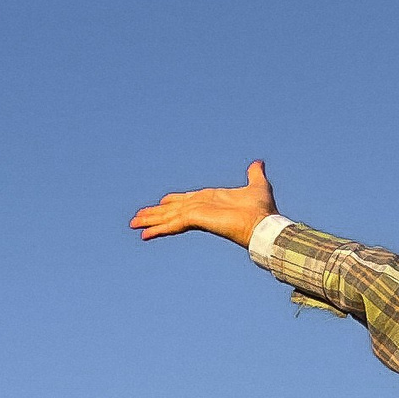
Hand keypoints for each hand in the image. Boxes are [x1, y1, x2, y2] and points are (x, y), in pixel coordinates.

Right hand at [130, 158, 277, 247]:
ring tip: (134, 225)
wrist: (264, 224)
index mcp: (210, 200)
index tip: (161, 203)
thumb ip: (254, 174)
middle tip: (137, 219)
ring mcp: (197, 215)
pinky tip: (145, 234)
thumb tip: (258, 163)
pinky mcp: (196, 220)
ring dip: (151, 221)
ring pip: (168, 218)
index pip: (185, 202)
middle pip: (172, 211)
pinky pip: (173, 224)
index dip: (172, 202)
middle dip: (154, 214)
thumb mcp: (257, 185)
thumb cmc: (262, 210)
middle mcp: (201, 208)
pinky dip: (158, 229)